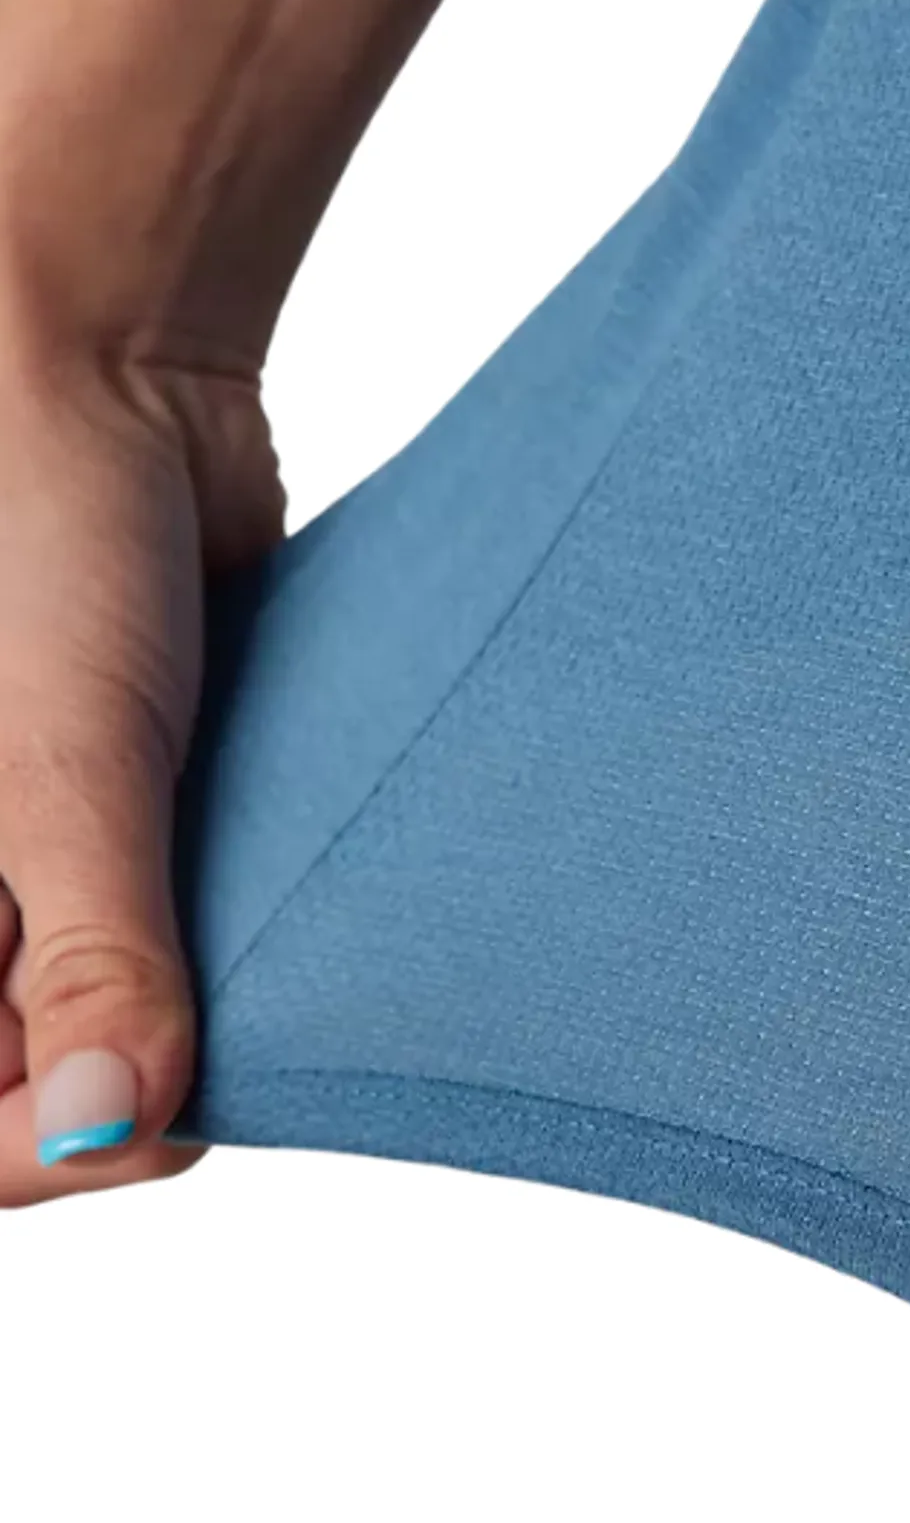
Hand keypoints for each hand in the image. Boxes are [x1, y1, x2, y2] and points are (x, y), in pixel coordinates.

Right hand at [0, 325, 285, 1202]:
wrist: (98, 375)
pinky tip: (272, 911)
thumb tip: (112, 1135)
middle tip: (226, 1013)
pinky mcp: (114, 812)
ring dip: (190, 1007)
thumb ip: (87, 953)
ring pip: (107, 1009)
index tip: (160, 1119)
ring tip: (254, 949)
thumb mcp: (52, 765)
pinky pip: (165, 921)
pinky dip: (218, 936)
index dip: (42, 1147)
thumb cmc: (28, 544)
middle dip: (128, 1073)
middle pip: (30, 1078)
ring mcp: (24, 860)